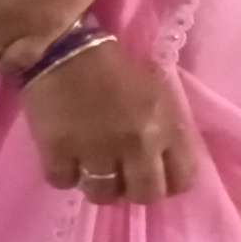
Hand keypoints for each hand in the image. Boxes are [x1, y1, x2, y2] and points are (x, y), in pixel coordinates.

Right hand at [23, 41, 195, 204]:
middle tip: (119, 175)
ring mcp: (95, 150)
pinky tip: (64, 156)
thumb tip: (165, 164)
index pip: (182, 180)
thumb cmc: (113, 66)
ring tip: (89, 166)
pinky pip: (64, 182)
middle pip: (144, 195)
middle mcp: (135, 143)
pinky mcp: (58, 151)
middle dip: (133, 188)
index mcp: (163, 124)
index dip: (168, 181)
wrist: (62, 45)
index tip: (153, 174)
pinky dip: (64, 173)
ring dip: (97, 184)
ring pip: (103, 195)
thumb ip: (167, 129)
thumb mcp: (156, 92)